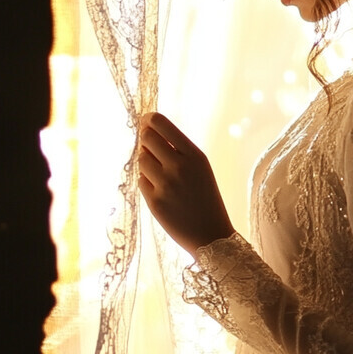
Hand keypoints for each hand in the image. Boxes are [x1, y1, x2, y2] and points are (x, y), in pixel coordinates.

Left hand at [138, 112, 234, 254]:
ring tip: (162, 174)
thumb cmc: (205, 197)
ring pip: (141, 159)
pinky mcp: (154, 200)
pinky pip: (141, 180)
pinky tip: (162, 192)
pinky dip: (148, 182)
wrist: (211, 235)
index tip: (145, 119)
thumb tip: (147, 131)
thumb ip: (178, 150)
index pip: (162, 124)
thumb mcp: (201, 168)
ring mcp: (165, 184)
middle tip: (150, 146)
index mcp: (195, 155)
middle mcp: (179, 166)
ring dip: (147, 162)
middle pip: (147, 138)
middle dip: (145, 139)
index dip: (149, 119)